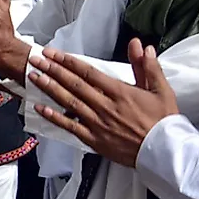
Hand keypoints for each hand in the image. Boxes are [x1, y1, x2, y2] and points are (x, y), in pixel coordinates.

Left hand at [27, 39, 179, 166]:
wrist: (164, 153)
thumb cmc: (163, 121)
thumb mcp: (161, 90)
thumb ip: (148, 67)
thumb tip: (141, 45)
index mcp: (120, 92)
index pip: (88, 72)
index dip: (68, 61)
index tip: (53, 53)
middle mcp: (105, 106)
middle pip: (74, 84)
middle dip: (52, 70)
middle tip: (35, 59)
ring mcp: (97, 124)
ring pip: (69, 102)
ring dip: (49, 88)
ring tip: (34, 77)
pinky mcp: (94, 140)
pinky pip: (70, 126)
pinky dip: (54, 117)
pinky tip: (41, 108)